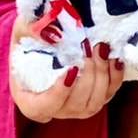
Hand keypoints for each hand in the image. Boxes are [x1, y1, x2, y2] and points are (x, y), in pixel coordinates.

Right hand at [9, 16, 124, 123]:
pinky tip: (114, 59)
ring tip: (101, 49)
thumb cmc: (29, 39)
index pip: (44, 106)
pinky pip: (107, 94)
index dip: (59, 92)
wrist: (46, 40)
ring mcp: (75, 107)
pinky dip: (114, 78)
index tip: (71, 69)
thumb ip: (32, 28)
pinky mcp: (93, 99)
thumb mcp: (23, 28)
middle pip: (74, 104)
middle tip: (89, 48)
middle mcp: (54, 109)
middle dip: (87, 76)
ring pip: (94, 103)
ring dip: (102, 76)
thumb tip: (53, 35)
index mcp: (29, 99)